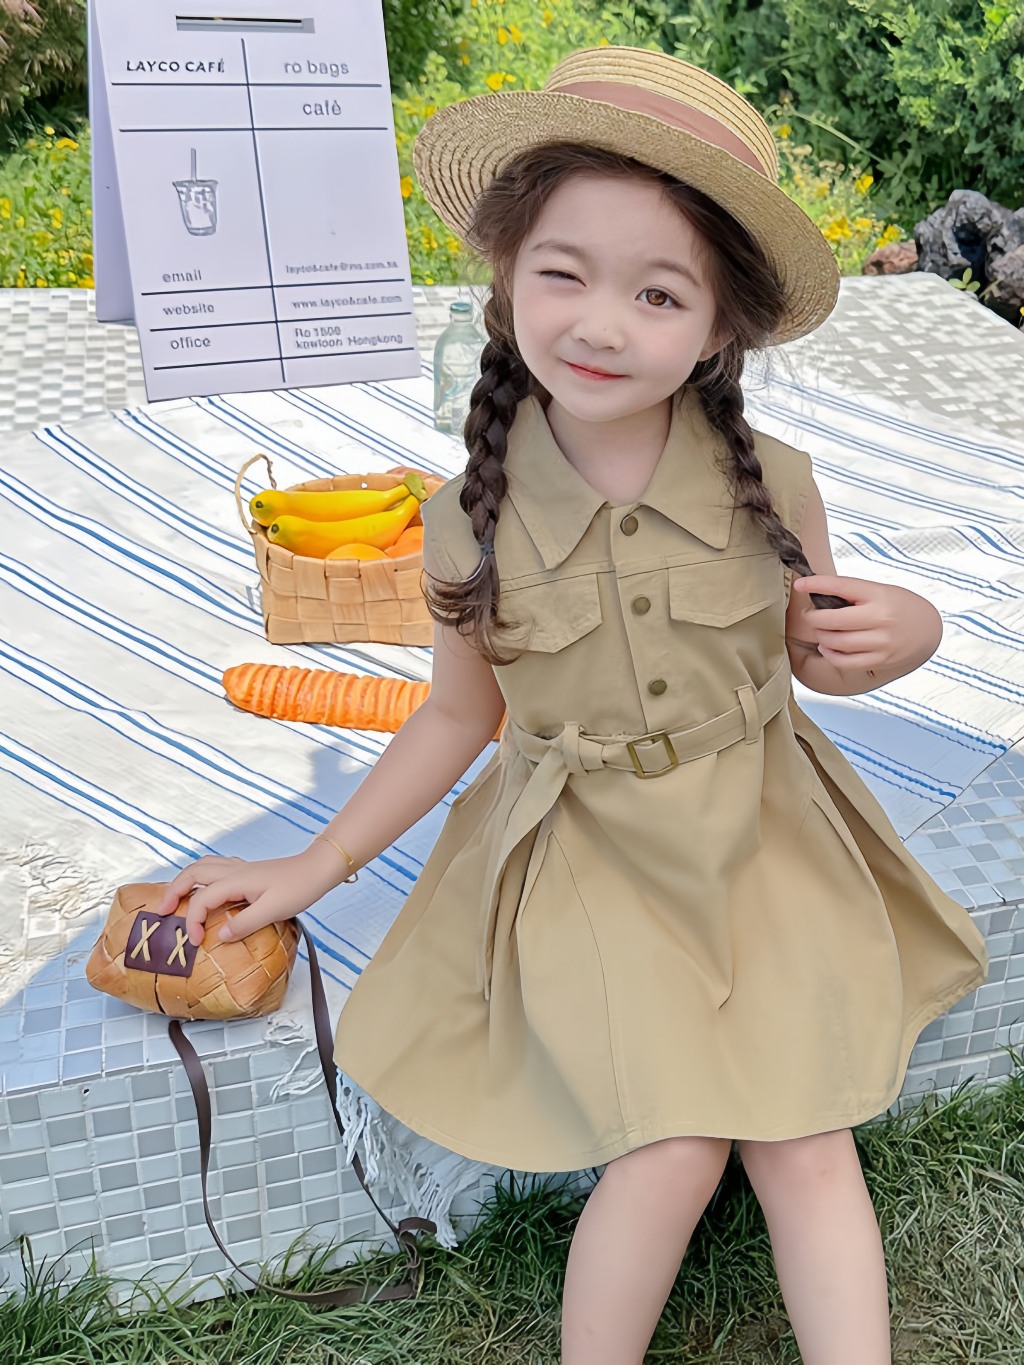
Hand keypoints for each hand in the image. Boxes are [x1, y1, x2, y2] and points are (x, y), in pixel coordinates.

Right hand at [152, 844, 342, 945]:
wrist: (318, 869)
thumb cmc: (299, 887)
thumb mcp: (272, 910)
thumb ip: (244, 924)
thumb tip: (219, 937)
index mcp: (235, 880)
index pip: (202, 900)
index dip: (193, 922)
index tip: (196, 942)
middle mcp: (233, 870)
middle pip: (192, 874)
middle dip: (173, 891)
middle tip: (162, 912)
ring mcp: (240, 868)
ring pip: (202, 867)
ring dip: (185, 881)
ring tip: (176, 899)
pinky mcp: (247, 871)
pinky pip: (216, 867)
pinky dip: (202, 876)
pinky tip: (206, 888)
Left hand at [791, 574, 941, 673]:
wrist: (928, 629)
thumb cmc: (899, 606)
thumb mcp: (880, 591)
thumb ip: (853, 593)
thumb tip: (815, 591)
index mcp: (879, 595)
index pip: (842, 586)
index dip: (817, 584)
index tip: (799, 584)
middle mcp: (880, 618)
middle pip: (831, 619)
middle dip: (812, 617)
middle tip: (809, 615)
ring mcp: (881, 641)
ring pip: (835, 641)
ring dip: (820, 636)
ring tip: (821, 630)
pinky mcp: (880, 660)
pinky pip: (845, 660)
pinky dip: (830, 654)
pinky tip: (827, 647)